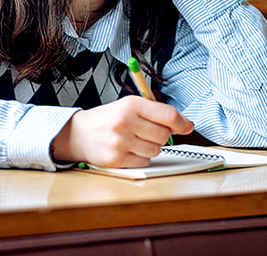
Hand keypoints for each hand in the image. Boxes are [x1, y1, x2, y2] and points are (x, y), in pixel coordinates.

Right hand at [51, 96, 192, 167]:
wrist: (79, 134)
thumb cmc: (108, 119)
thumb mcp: (130, 106)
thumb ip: (157, 113)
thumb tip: (186, 125)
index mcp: (131, 104)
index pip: (167, 115)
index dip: (181, 122)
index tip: (186, 126)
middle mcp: (125, 122)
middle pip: (163, 135)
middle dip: (161, 135)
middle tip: (148, 132)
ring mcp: (120, 142)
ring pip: (156, 150)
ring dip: (151, 147)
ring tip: (135, 140)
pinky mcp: (117, 159)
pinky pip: (145, 161)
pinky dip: (141, 158)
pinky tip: (129, 150)